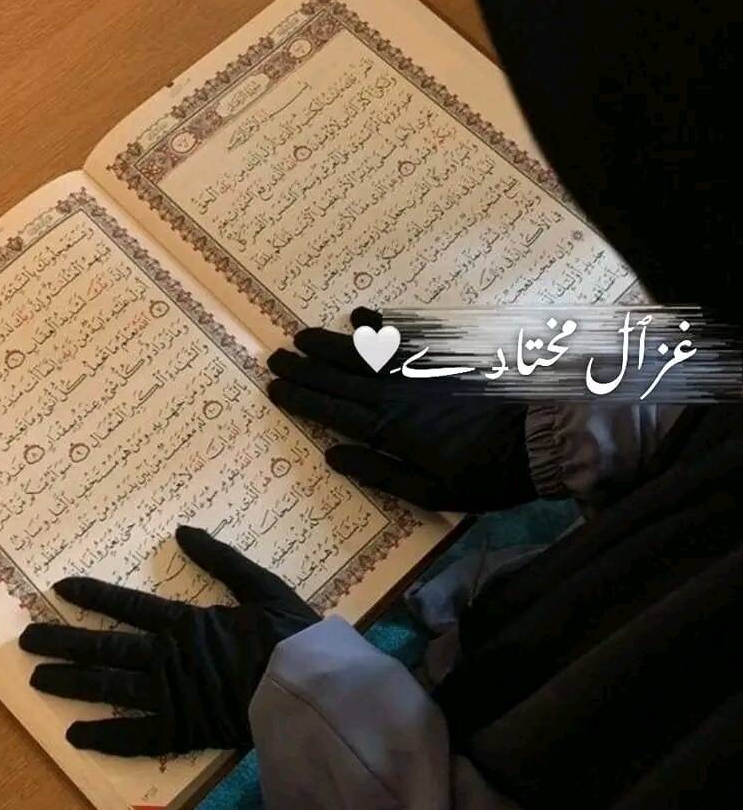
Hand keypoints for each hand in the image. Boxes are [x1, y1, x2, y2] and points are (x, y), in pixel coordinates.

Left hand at [19, 526, 318, 755]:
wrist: (309, 688)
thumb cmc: (288, 634)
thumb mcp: (260, 584)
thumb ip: (221, 559)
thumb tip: (182, 530)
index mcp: (185, 622)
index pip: (127, 605)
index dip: (93, 595)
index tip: (60, 588)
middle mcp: (167, 656)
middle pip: (105, 647)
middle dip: (63, 641)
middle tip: (26, 640)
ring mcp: (170, 695)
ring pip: (109, 688)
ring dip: (71, 683)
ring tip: (37, 680)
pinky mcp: (182, 730)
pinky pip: (135, 737)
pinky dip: (105, 736)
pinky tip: (75, 735)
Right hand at [267, 308, 536, 511]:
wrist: (535, 441)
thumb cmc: (480, 476)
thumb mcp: (428, 492)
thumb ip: (378, 472)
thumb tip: (333, 455)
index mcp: (388, 429)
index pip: (331, 411)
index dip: (301, 400)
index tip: (274, 388)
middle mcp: (395, 394)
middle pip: (339, 378)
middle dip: (304, 368)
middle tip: (275, 356)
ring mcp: (417, 373)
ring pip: (363, 354)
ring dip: (330, 344)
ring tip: (303, 335)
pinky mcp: (439, 360)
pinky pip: (401, 338)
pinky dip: (379, 327)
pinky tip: (361, 316)